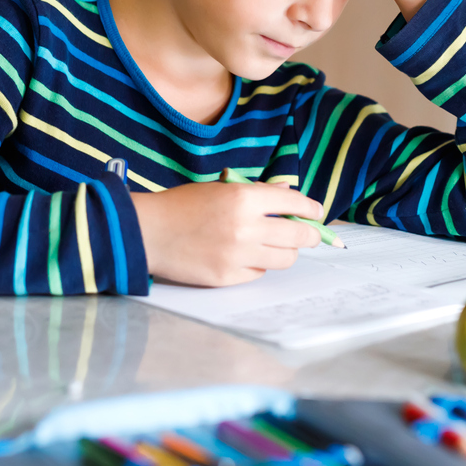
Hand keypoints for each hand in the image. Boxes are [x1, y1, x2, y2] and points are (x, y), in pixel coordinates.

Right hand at [132, 181, 323, 286]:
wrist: (148, 232)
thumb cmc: (182, 206)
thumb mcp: (220, 189)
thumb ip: (256, 192)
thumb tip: (288, 193)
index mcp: (243, 198)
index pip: (293, 203)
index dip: (311, 208)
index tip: (318, 213)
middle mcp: (245, 227)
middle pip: (297, 235)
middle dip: (309, 235)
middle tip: (310, 235)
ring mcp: (237, 255)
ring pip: (284, 259)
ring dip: (285, 252)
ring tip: (276, 246)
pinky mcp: (228, 277)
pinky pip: (259, 273)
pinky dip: (258, 265)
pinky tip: (246, 256)